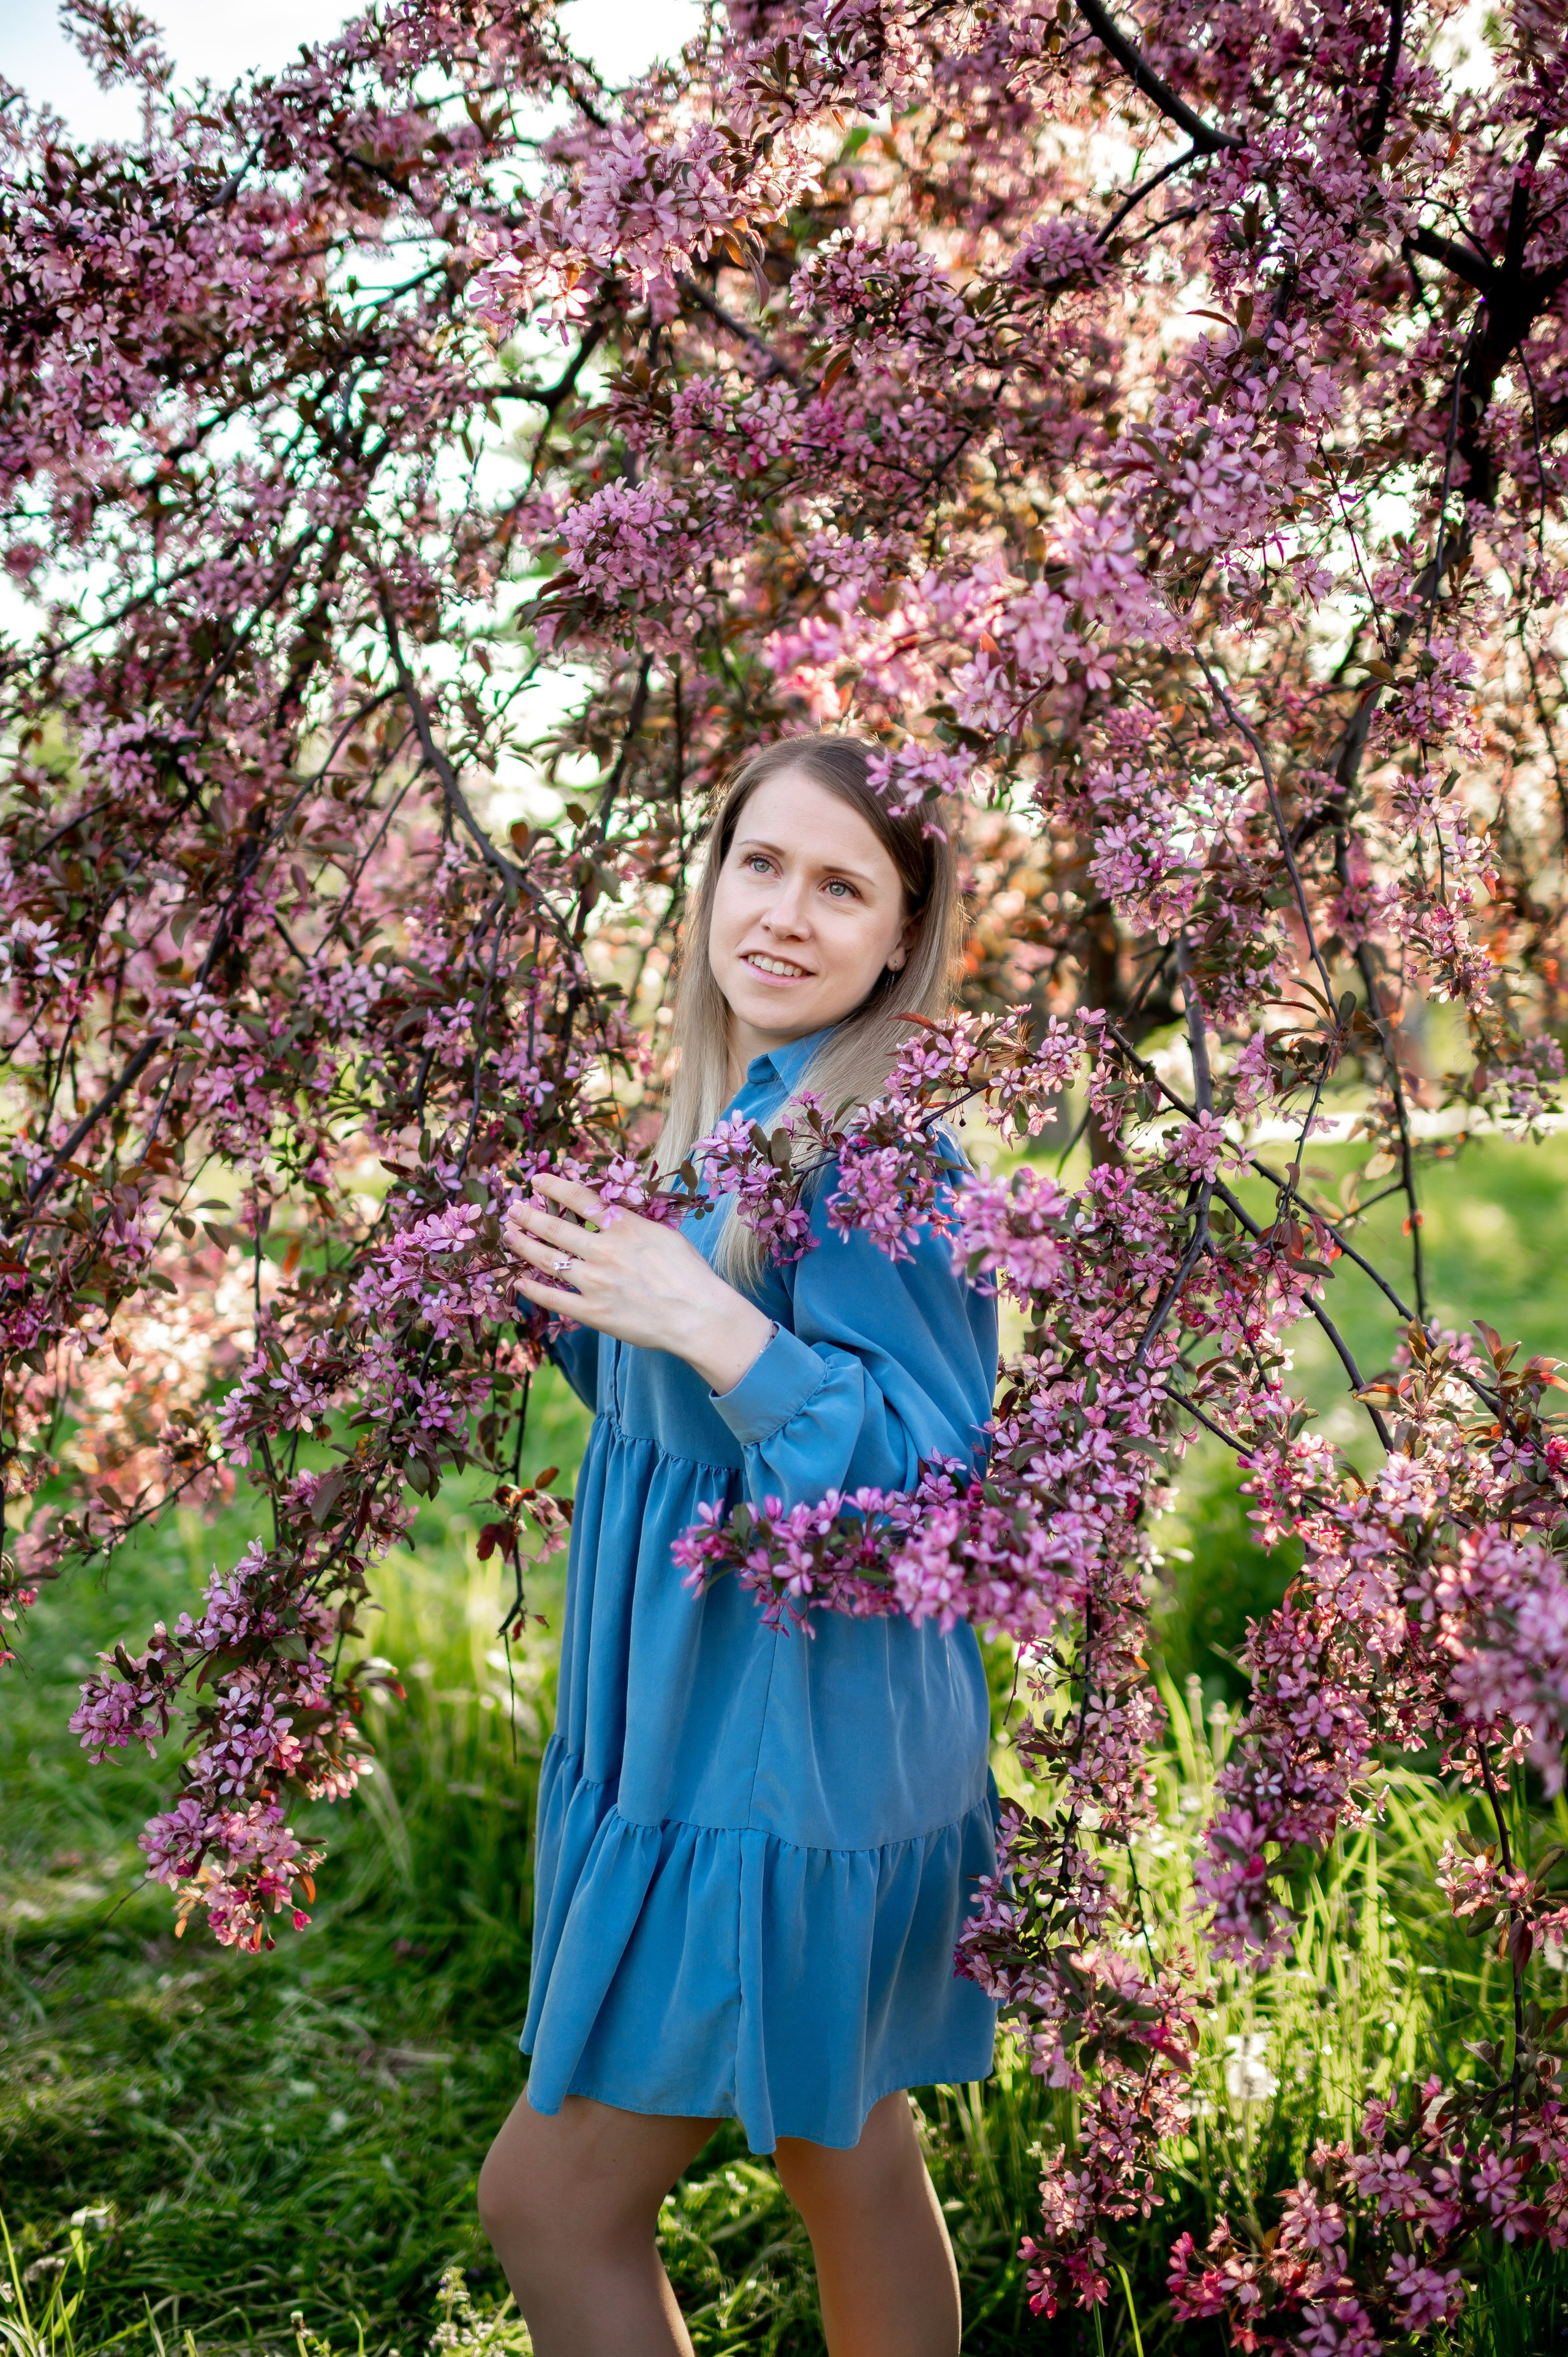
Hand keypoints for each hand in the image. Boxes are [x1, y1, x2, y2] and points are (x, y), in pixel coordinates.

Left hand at [503, 1174, 775, 1397]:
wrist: (698, 1316)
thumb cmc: (690, 1274)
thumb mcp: (665, 1234)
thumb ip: (634, 1223)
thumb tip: (612, 1213)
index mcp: (624, 1227)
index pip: (580, 1199)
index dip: (554, 1186)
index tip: (536, 1180)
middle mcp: (604, 1250)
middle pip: (555, 1227)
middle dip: (528, 1215)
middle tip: (512, 1208)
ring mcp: (594, 1282)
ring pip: (547, 1259)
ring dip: (523, 1245)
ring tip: (509, 1235)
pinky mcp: (592, 1313)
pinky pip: (553, 1298)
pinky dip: (531, 1289)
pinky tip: (518, 1280)